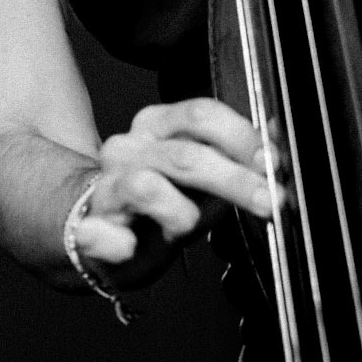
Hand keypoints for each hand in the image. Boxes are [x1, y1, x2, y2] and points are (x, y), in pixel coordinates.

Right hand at [70, 96, 282, 285]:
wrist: (99, 231)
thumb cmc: (160, 203)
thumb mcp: (202, 177)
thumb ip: (233, 160)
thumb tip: (274, 146)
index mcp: (157, 125)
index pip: (201, 115)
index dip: (241, 137)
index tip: (272, 163)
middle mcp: (129, 147)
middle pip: (186, 155)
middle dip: (234, 180)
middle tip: (268, 202)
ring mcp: (106, 186)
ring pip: (147, 187)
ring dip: (181, 216)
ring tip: (187, 230)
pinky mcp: (87, 228)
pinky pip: (99, 233)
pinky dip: (116, 242)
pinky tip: (127, 247)